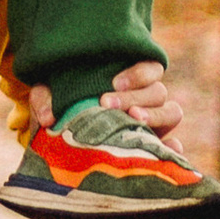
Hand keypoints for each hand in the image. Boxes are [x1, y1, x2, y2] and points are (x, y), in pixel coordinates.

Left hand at [25, 58, 183, 140]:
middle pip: (157, 91)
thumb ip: (47, 97)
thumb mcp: (52, 94)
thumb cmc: (65, 103)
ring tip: (132, 120)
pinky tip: (166, 149)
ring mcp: (155, 121)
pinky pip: (173, 145)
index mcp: (132, 78)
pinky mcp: (156, 143)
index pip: (150, 68)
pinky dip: (173, 147)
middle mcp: (148, 97)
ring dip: (154, 115)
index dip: (137, 73)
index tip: (113, 81)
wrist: (67, 136)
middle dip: (134, 96)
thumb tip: (47, 116)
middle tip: (107, 102)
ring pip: (172, 112)